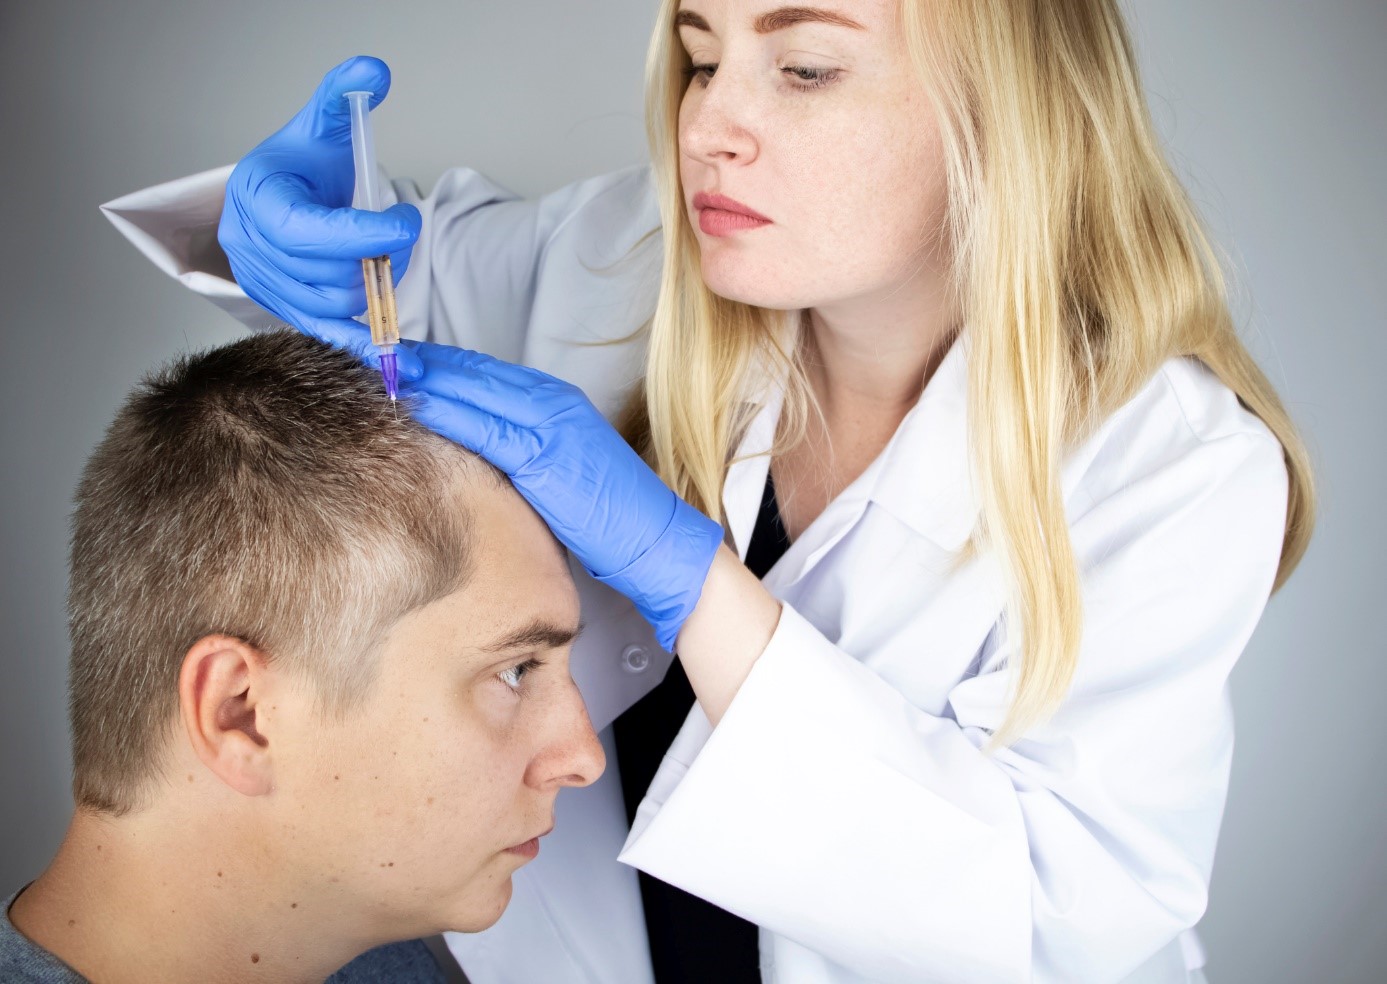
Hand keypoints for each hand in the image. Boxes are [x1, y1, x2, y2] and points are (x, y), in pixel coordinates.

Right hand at [218, 55, 423, 376]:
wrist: (280, 196)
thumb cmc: (301, 164)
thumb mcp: (320, 126)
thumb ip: (343, 96)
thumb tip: (374, 70)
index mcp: (256, 199)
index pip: (308, 232)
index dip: (363, 235)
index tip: (409, 221)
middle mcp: (251, 248)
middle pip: (326, 272)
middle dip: (377, 257)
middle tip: (404, 232)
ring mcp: (265, 285)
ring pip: (333, 303)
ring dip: (375, 285)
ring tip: (389, 254)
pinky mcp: (286, 310)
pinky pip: (327, 334)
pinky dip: (363, 344)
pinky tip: (402, 362)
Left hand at [407, 342, 723, 651]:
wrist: (656, 540)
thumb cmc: (610, 515)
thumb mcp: (561, 470)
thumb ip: (522, 447)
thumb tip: (473, 446)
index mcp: (556, 401)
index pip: (483, 371)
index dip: (436, 362)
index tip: (393, 357)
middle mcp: (553, 402)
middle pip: (473, 370)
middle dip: (421, 360)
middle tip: (369, 348)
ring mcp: (551, 424)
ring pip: (475, 389)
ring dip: (425, 377)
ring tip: (379, 367)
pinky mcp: (546, 455)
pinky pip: (485, 426)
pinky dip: (446, 411)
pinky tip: (412, 405)